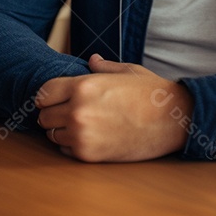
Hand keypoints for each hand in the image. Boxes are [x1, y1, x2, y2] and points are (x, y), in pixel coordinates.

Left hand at [35, 55, 192, 161]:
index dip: (49, 95)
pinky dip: (73, 145)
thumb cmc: (151, 94)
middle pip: (44, 116)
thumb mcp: (127, 71)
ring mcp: (81, 135)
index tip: (57, 98)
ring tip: (84, 124)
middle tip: (72, 111)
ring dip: (63, 130)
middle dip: (54, 113)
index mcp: (83, 85)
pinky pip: (65, 150)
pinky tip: (91, 136)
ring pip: (52, 135)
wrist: (172, 121)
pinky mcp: (88, 155)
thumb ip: (102, 66)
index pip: (43, 93)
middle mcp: (77, 110)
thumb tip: (91, 60)